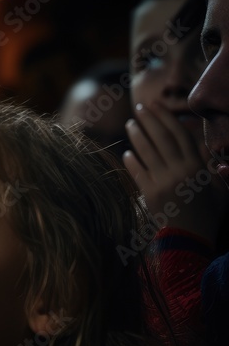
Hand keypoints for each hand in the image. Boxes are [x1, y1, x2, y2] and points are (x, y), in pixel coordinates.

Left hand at [123, 102, 226, 245]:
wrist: (191, 238)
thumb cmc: (209, 215)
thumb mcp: (221, 191)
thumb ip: (215, 170)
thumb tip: (213, 154)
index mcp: (197, 167)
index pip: (181, 136)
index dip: (168, 119)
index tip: (158, 106)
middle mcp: (179, 171)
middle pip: (162, 139)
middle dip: (150, 120)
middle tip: (140, 107)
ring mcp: (162, 182)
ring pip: (147, 153)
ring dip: (137, 136)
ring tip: (129, 123)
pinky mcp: (149, 194)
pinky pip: (138, 173)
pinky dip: (131, 161)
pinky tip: (126, 152)